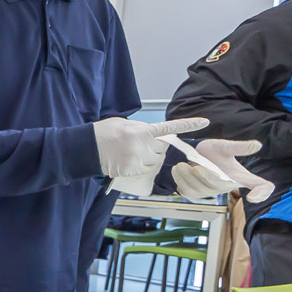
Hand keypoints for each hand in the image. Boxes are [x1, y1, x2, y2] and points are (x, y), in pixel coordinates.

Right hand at [92, 115, 207, 178]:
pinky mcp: (133, 170)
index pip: (169, 128)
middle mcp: (142, 145)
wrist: (86, 148)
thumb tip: (155, 135)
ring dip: (150, 156)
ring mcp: (138, 159)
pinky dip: (141, 164)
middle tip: (140, 143)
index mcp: (141, 130)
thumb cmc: (104, 133)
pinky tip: (128, 159)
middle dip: (156, 145)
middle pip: (163, 147)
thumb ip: (142, 128)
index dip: (188, 125)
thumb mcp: (124, 124)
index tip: (204, 122)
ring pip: (156, 160)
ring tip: (132, 151)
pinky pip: (147, 168)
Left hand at [170, 137, 276, 203]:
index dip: (261, 193)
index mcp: (241, 177)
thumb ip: (240, 147)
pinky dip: (181, 181)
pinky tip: (176, 169)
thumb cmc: (214, 152)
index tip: (252, 197)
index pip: (262, 187)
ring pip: (201, 190)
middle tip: (197, 167)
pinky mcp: (196, 193)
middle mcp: (228, 187)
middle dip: (207, 177)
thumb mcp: (226, 147)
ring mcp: (211, 191)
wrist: (195, 153)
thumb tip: (257, 145)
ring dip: (189, 178)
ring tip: (181, 165)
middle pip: (220, 187)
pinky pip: (189, 192)